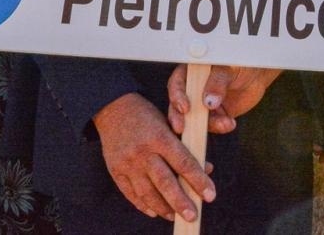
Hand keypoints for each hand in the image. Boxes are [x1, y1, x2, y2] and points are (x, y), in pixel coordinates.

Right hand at [93, 93, 214, 221]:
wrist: (112, 107)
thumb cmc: (147, 116)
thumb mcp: (169, 123)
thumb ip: (186, 147)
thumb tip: (206, 169)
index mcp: (159, 136)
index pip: (183, 163)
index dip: (198, 181)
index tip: (210, 195)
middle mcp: (143, 152)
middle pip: (165, 182)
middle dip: (181, 201)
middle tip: (193, 216)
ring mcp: (127, 163)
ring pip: (147, 192)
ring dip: (163, 208)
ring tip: (175, 216)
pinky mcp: (115, 170)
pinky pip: (130, 194)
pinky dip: (143, 205)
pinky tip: (155, 212)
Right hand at [166, 64, 281, 134]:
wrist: (257, 75)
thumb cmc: (241, 64)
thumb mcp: (229, 69)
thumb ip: (218, 82)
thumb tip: (208, 102)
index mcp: (192, 72)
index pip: (177, 83)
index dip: (177, 96)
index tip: (184, 108)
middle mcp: (194, 89)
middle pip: (178, 105)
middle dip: (179, 118)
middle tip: (182, 128)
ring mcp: (203, 104)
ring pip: (195, 119)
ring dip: (209, 124)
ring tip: (225, 123)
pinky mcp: (215, 115)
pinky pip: (213, 125)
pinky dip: (220, 126)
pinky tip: (230, 123)